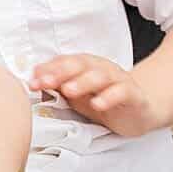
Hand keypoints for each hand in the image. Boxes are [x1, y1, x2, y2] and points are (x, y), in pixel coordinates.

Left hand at [31, 54, 159, 136]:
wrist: (140, 109)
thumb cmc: (104, 99)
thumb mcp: (78, 95)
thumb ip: (57, 86)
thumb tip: (33, 81)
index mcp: (86, 66)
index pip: (64, 62)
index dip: (47, 70)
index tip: (32, 81)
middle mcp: (101, 68)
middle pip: (80, 65)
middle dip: (60, 73)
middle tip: (45, 82)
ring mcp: (118, 80)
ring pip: (100, 76)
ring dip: (83, 82)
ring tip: (69, 90)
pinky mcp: (133, 95)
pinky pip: (122, 92)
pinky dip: (109, 96)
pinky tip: (98, 104)